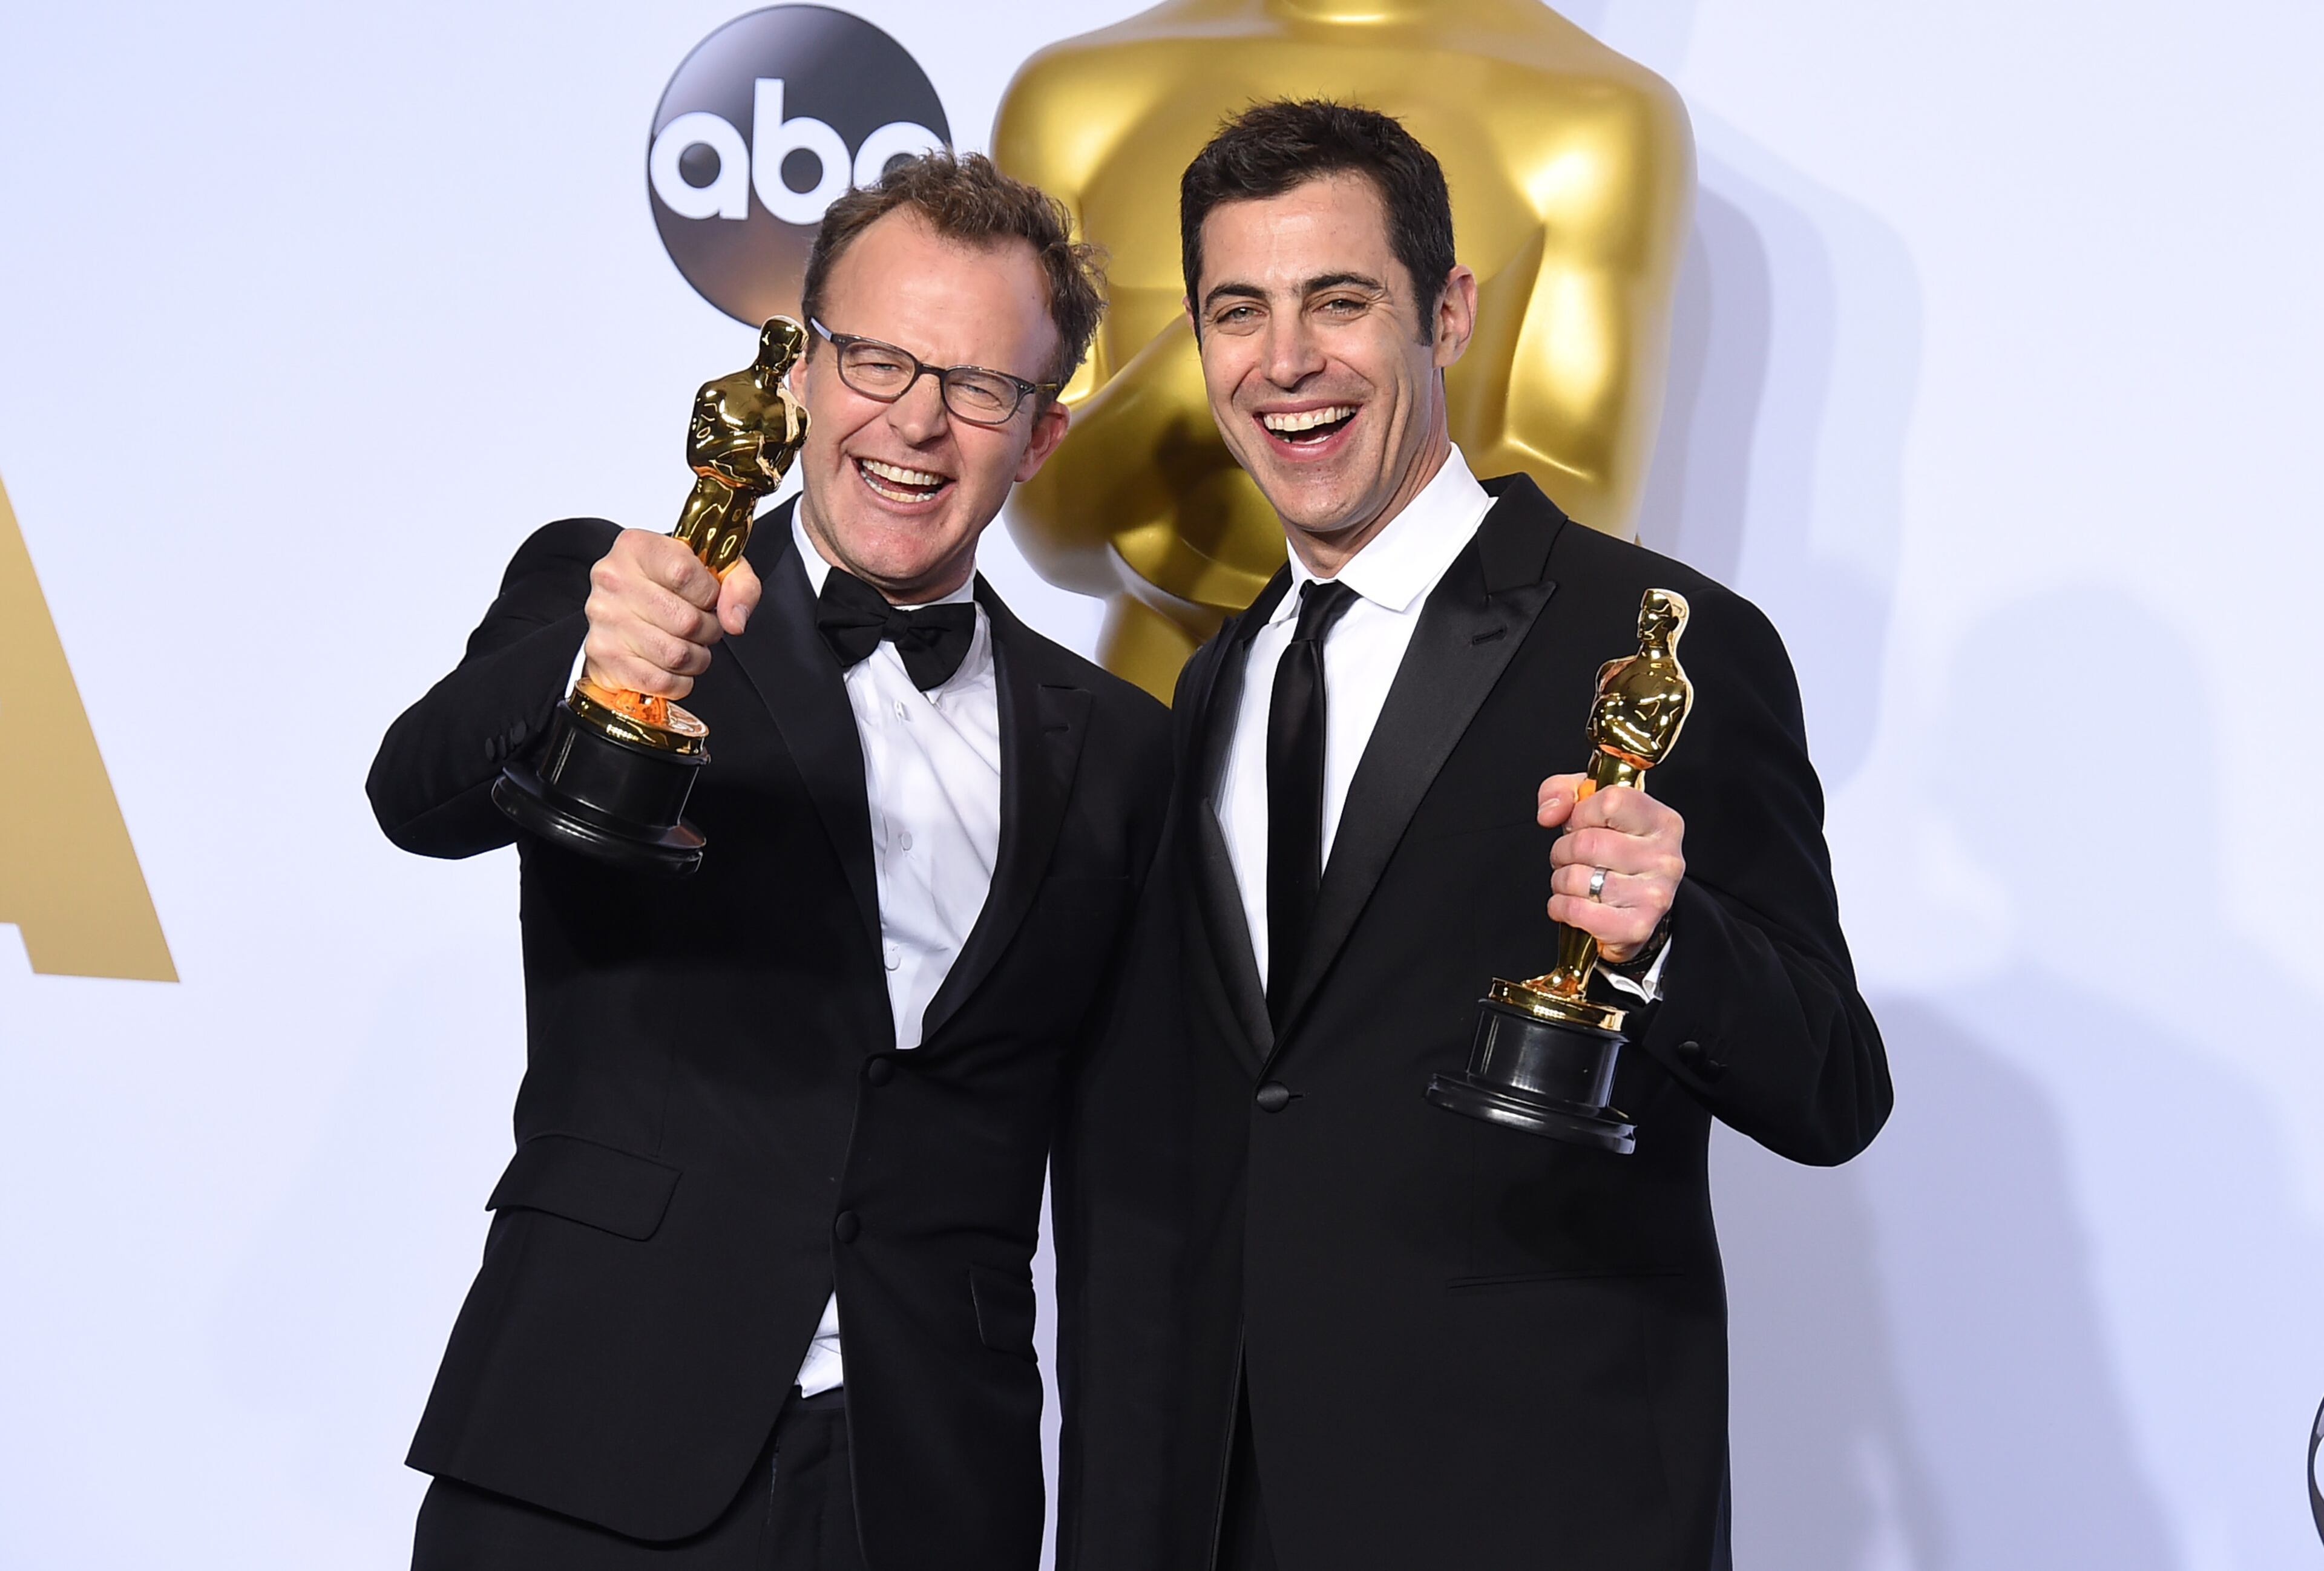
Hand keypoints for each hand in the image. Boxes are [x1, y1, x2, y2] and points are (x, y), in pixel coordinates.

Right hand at [581, 530, 761, 700]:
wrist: (624, 608)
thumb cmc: (669, 586)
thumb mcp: (713, 569)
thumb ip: (739, 584)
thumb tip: (734, 621)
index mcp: (637, 547)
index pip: (684, 574)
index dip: (710, 594)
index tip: (709, 598)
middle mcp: (613, 579)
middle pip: (686, 621)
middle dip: (708, 630)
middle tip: (703, 626)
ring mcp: (604, 619)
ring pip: (676, 655)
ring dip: (696, 658)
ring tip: (689, 645)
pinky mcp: (604, 656)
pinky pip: (660, 681)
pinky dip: (678, 681)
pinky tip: (673, 666)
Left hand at [1536, 774, 1685, 962]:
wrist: (1633, 907)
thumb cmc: (1613, 852)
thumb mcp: (1590, 807)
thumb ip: (1563, 791)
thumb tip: (1549, 813)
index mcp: (1661, 822)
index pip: (1611, 801)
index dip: (1581, 813)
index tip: (1580, 823)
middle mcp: (1665, 857)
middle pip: (1588, 843)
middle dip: (1563, 850)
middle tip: (1570, 857)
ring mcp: (1654, 894)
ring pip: (1578, 878)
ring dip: (1561, 881)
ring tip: (1574, 880)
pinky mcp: (1636, 927)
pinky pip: (1577, 911)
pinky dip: (1561, 907)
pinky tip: (1570, 903)